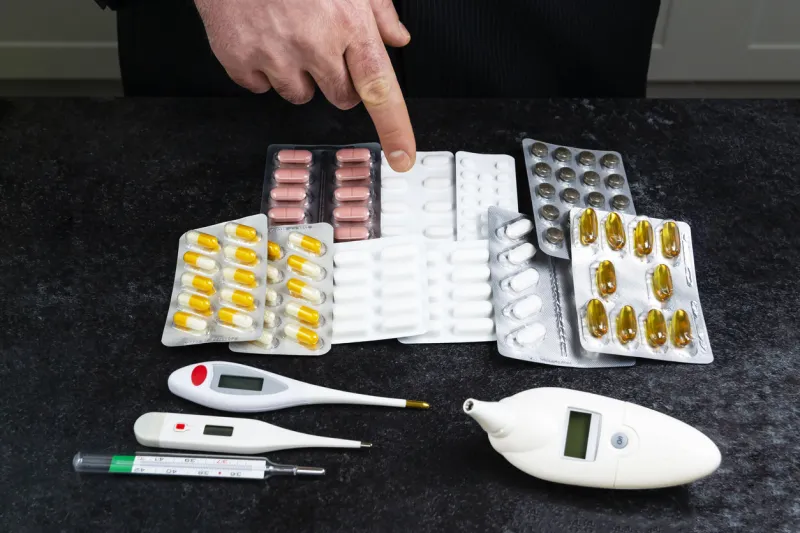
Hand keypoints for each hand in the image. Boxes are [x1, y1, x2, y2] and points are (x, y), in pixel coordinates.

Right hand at [194, 0, 415, 170]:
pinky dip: (259, 69)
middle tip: (320, 46)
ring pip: (300, 96)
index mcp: (348, 22)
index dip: (395, 128)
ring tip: (285, 34)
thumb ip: (377, 9)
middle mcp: (315, 43)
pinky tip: (259, 36)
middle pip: (342, 97)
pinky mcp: (240, 61)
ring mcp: (275, 56)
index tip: (402, 157)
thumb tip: (397, 39)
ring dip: (297, 75)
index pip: (380, 88)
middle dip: (337, 80)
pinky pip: (259, 87)